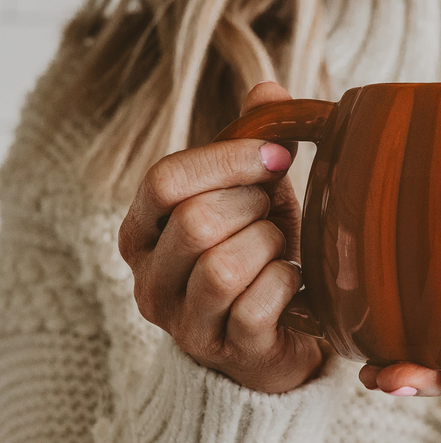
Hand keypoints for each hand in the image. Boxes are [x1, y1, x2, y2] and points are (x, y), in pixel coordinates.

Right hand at [119, 81, 323, 393]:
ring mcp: (183, 323)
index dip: (228, 160)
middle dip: (254, 208)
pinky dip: (286, 284)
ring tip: (279, 249)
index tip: (278, 156)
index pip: (164, 180)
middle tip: (274, 215)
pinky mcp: (225, 352)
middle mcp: (149, 279)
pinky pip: (255, 307)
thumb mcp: (256, 193)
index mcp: (144, 230)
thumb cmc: (260, 253)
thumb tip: (269, 90)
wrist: (278, 333)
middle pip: (195, 222)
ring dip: (269, 247)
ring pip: (222, 268)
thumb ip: (253, 144)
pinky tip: (293, 283)